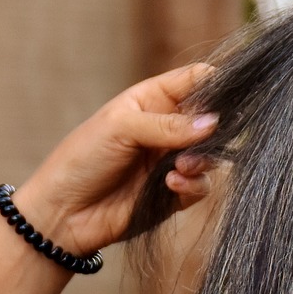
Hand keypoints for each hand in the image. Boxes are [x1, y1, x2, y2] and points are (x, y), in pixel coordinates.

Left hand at [9, 65, 217, 256]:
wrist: (64, 213)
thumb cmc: (82, 159)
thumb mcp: (120, 129)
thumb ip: (167, 125)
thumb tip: (213, 123)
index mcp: (152, 100)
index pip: (196, 80)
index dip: (216, 83)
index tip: (227, 98)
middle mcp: (167, 128)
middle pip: (211, 119)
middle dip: (213, 130)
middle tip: (202, 142)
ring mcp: (172, 160)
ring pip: (211, 155)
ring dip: (202, 161)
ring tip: (180, 168)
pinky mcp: (175, 192)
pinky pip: (201, 185)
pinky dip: (192, 185)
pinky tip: (170, 185)